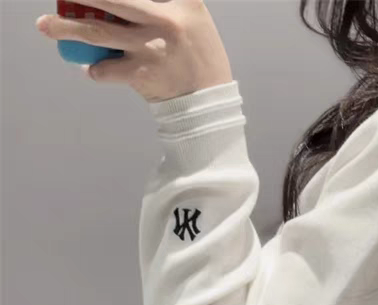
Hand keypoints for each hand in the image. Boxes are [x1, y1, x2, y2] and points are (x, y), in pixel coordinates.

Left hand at [36, 0, 233, 102]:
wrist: (210, 102)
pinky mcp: (142, 74)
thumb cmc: (200, 58)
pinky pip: (105, 70)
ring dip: (66, 29)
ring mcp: (151, 47)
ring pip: (97, 32)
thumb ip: (170, 0)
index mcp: (183, 2)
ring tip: (46, 26)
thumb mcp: (195, 16)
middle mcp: (164, 20)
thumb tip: (120, 4)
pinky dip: (95, 70)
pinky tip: (94, 69)